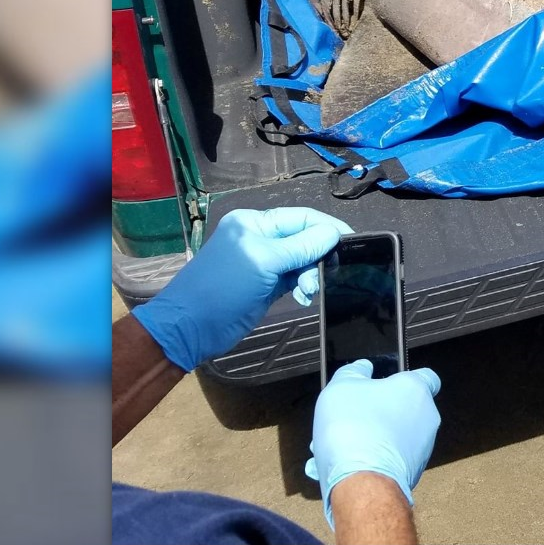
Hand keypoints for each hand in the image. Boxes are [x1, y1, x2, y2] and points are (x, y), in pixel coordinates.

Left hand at [131, 207, 352, 370]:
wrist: (192, 327)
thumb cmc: (225, 288)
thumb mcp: (265, 262)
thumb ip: (301, 246)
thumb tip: (334, 233)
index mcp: (255, 223)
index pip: (301, 217)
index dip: (326, 227)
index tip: (351, 242)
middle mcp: (260, 238)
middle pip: (303, 239)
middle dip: (316, 257)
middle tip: (326, 274)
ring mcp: (262, 262)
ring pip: (301, 260)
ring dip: (309, 275)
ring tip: (307, 291)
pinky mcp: (265, 284)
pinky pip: (294, 278)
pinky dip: (302, 286)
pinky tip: (303, 298)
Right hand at [306, 360, 442, 527]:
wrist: (362, 484)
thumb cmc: (355, 432)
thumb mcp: (340, 386)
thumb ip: (353, 372)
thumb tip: (360, 368)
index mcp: (415, 390)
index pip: (425, 375)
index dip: (402, 377)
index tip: (384, 382)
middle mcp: (425, 417)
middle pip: (398, 408)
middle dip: (370, 413)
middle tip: (345, 418)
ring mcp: (421, 447)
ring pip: (389, 436)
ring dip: (363, 438)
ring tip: (331, 446)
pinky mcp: (410, 472)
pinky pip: (385, 459)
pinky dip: (365, 460)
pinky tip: (336, 464)